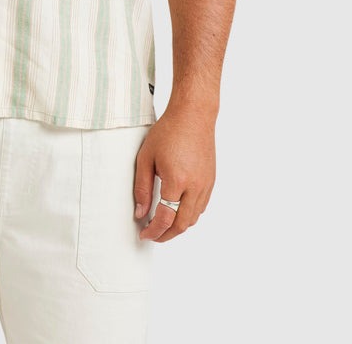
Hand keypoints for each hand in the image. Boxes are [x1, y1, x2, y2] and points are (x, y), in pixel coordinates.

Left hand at [133, 106, 216, 242]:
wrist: (193, 116)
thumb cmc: (168, 132)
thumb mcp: (146, 157)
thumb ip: (142, 188)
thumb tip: (141, 213)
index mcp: (177, 181)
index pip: (165, 218)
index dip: (153, 231)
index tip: (144, 234)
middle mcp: (195, 187)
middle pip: (182, 225)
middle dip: (166, 235)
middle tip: (152, 235)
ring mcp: (206, 185)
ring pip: (193, 218)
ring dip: (178, 227)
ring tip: (162, 225)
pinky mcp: (211, 181)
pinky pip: (201, 207)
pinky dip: (189, 215)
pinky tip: (177, 211)